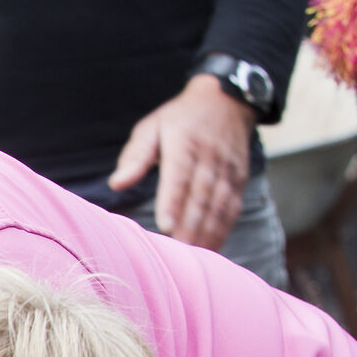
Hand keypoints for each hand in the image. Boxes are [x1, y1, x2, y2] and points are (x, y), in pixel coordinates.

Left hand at [107, 72, 254, 248]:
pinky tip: (214, 246)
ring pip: (220, 204)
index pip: (179, 175)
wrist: (226, 100)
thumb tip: (117, 183)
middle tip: (178, 252)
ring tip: (195, 255)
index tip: (165, 226)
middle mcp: (210, 157)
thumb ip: (135, 156)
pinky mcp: (239, 178)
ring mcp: (228, 169)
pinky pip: (233, 206)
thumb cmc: (178, 119)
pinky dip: (224, 228)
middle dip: (190, 225)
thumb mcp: (151, 127)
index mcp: (185, 143)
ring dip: (209, 231)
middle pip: (201, 195)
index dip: (173, 201)